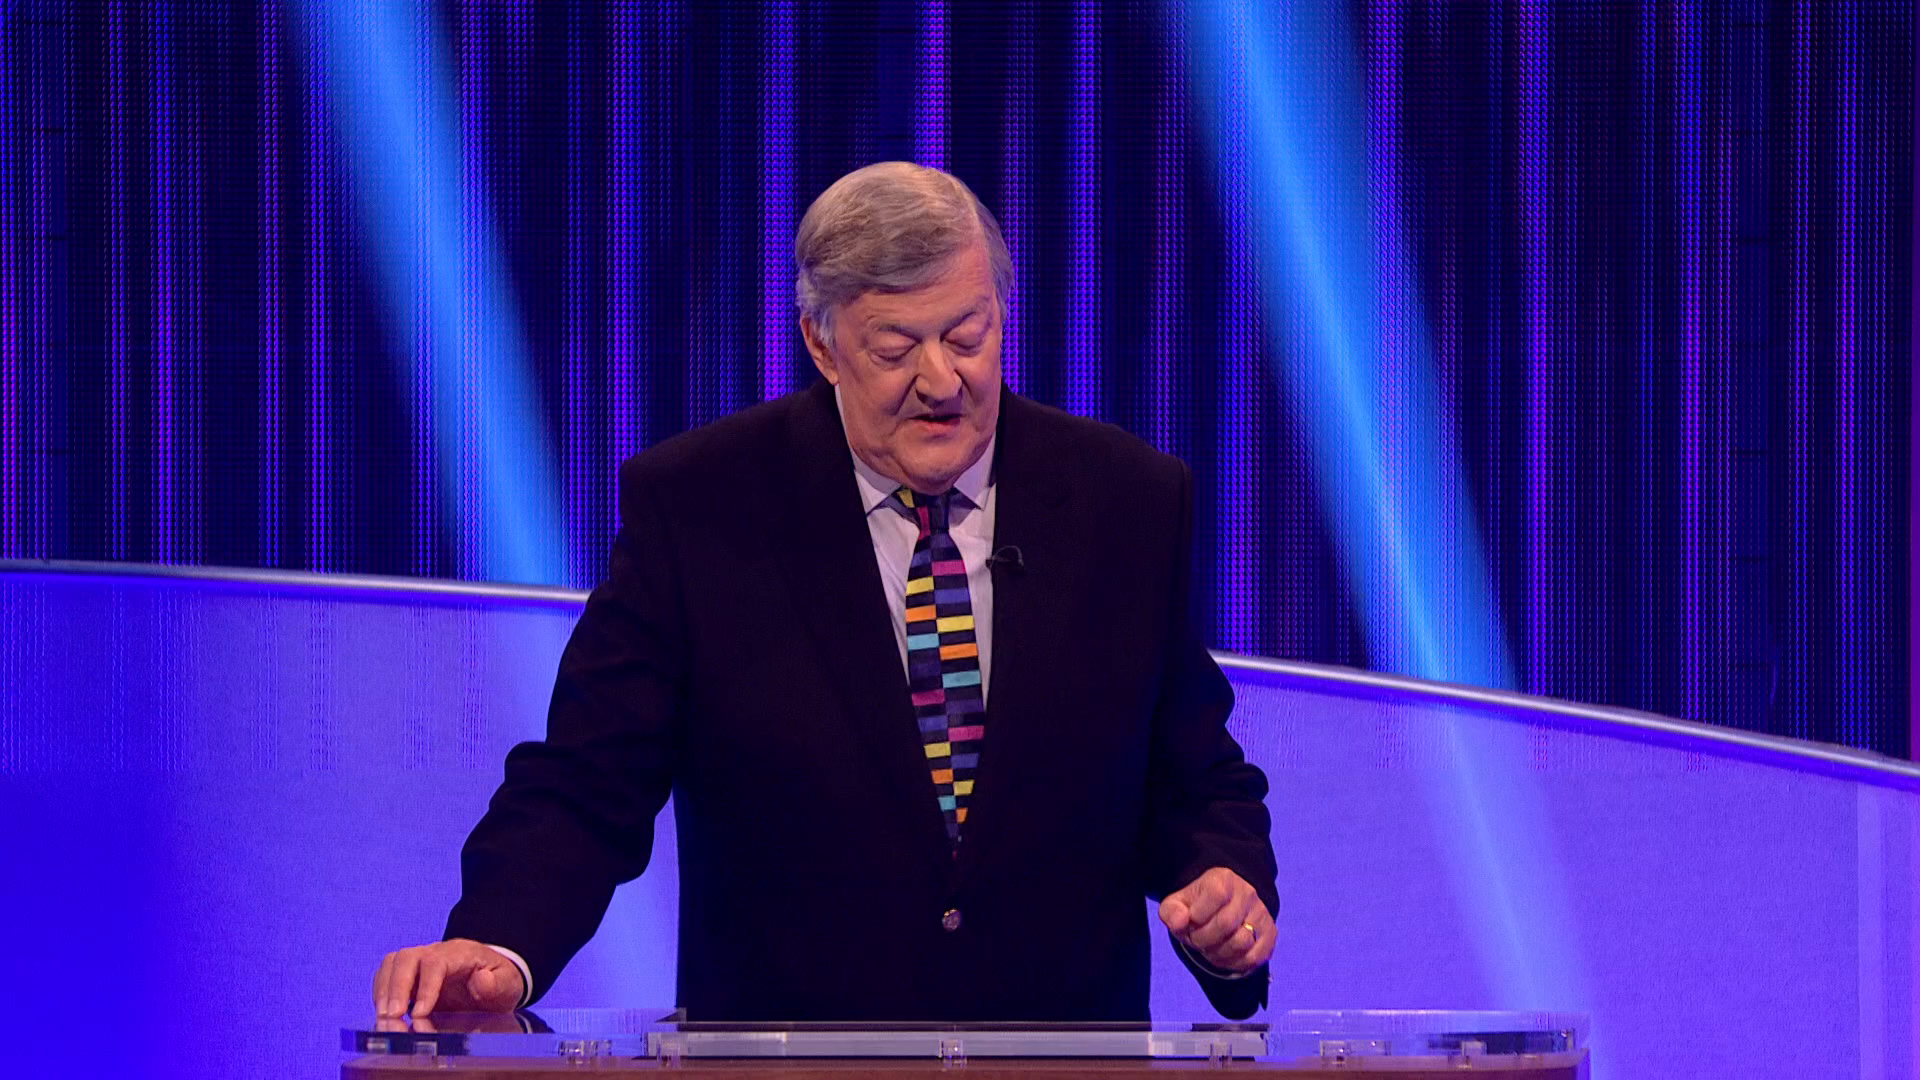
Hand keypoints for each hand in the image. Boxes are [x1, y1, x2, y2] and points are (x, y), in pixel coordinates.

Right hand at [373, 939, 524, 1016]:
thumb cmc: (500, 982)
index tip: (420, 1014)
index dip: (426, 987)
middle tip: (393, 1017)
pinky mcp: (410, 976)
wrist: (494, 980)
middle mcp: (436, 953)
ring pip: (392, 964)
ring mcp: (420, 962)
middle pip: (407, 958)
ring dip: (384, 992)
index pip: (436, 962)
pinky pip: (387, 976)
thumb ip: (497, 983)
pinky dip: (381, 995)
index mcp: (461, 953)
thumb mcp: (509, 984)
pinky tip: (384, 1016)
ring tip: (385, 1020)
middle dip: (396, 988)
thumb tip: (481, 980)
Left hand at [1158, 867, 1274, 973]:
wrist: (1221, 906)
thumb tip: (1180, 922)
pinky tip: (1225, 958)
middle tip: (1196, 940)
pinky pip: (1256, 957)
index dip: (1197, 916)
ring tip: (1210, 949)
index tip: (1190, 921)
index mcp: (1223, 879)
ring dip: (1219, 954)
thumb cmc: (1196, 906)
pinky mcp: (1270, 933)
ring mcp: (1261, 913)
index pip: (1215, 895)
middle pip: (1226, 924)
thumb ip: (1172, 912)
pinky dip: (1236, 964)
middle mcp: (1247, 893)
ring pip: (1242, 943)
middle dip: (1204, 939)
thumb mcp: (1176, 904)